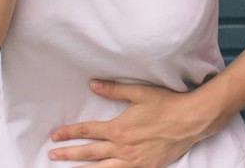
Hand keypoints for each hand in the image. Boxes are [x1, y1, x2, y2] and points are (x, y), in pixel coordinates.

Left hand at [47, 80, 214, 167]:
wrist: (192, 121)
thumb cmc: (166, 104)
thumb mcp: (138, 93)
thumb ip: (113, 90)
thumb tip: (92, 84)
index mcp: (118, 129)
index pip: (86, 131)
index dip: (68, 133)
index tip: (54, 135)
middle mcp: (123, 148)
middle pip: (89, 152)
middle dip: (68, 154)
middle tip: (52, 155)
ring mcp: (134, 161)